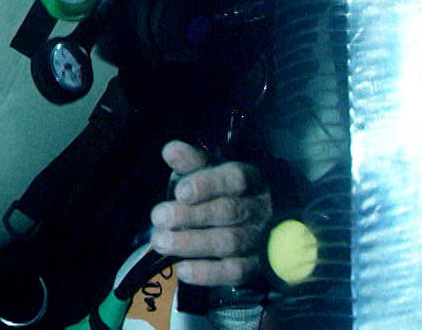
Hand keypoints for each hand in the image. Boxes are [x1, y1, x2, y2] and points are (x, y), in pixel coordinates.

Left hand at [149, 140, 272, 286]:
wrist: (263, 222)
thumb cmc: (228, 193)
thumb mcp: (213, 172)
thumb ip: (192, 162)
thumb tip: (170, 150)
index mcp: (250, 179)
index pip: (234, 179)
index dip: (207, 185)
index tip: (180, 192)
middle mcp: (259, 208)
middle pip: (228, 212)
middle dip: (190, 216)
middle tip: (158, 217)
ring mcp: (259, 239)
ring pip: (229, 242)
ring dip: (191, 243)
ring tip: (161, 242)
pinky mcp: (254, 266)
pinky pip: (233, 272)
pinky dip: (207, 272)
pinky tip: (182, 269)